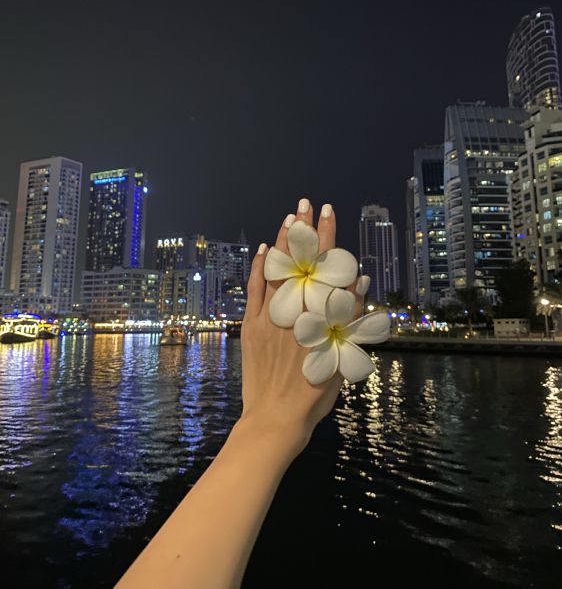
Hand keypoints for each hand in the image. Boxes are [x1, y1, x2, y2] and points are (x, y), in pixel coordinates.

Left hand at [239, 199, 362, 459]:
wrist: (276, 418)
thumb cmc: (316, 392)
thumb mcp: (343, 356)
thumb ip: (350, 316)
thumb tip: (356, 280)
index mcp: (319, 313)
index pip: (325, 264)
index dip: (327, 236)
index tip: (328, 211)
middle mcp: (295, 308)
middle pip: (300, 260)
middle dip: (303, 230)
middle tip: (305, 204)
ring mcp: (270, 315)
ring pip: (276, 269)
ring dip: (281, 242)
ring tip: (288, 218)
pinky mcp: (252, 325)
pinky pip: (254, 289)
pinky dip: (259, 268)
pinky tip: (262, 250)